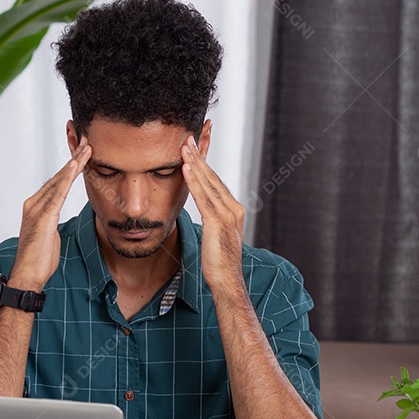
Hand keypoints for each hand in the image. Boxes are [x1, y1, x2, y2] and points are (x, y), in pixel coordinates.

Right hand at [10, 141, 90, 289]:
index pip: (56, 183)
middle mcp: (34, 204)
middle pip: (58, 177)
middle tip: (88, 142)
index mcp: (36, 207)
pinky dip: (67, 178)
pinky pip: (57, 193)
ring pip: (59, 181)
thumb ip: (51, 221)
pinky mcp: (42, 217)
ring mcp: (36, 209)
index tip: (83, 153)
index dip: (70, 168)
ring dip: (74, 163)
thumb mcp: (50, 235)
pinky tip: (76, 166)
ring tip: (87, 148)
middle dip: (74, 159)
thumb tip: (55, 215)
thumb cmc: (39, 259)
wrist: (28, 275)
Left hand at [181, 136, 245, 292]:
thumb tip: (205, 211)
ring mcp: (227, 215)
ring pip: (208, 183)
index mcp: (234, 209)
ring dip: (195, 163)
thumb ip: (213, 219)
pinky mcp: (218, 222)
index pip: (216, 181)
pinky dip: (194, 181)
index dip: (203, 164)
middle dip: (199, 156)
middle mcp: (233, 208)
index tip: (192, 148)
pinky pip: (204, 197)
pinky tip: (186, 169)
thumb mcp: (217, 235)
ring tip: (183, 147)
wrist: (227, 281)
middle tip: (187, 137)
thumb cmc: (219, 262)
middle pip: (213, 177)